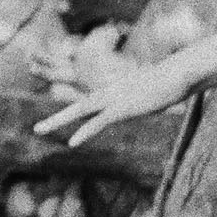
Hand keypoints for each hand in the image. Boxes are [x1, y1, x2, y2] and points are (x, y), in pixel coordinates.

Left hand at [33, 57, 200, 147]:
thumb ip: (150, 97)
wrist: (180, 74)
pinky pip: (99, 122)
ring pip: (79, 110)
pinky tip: (72, 142)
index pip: (89, 103)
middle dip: (55, 118)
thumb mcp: (155, 92)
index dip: (74, 113)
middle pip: (76, 106)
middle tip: (36, 129)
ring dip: (57, 120)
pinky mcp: (123, 108)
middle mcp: (109, 93)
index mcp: (114, 92)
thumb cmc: (171, 81)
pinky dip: (85, 132)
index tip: (60, 121)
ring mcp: (114, 100)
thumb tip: (159, 99)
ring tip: (38, 130)